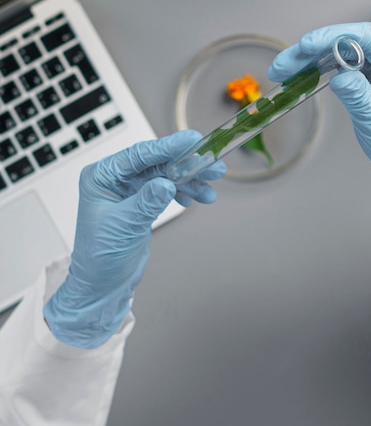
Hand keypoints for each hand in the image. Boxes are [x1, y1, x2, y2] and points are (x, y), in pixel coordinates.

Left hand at [44, 131, 225, 348]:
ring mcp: (130, 191)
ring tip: (210, 189)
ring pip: (167, 177)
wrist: (103, 284)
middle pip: (158, 163)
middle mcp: (116, 179)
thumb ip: (146, 202)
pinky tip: (196, 199)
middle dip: (187, 165)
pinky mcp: (142, 203)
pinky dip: (184, 193)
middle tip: (214, 165)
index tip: (193, 140)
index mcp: (102, 177)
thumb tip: (166, 183)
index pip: (140, 155)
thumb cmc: (101, 257)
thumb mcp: (124, 226)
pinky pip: (168, 190)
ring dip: (190, 182)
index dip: (169, 146)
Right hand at [268, 22, 370, 226]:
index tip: (307, 45)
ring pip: (340, 51)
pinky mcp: (370, 73)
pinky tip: (297, 74)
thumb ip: (360, 98)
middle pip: (348, 41)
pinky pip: (340, 63)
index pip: (369, 39)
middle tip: (282, 65)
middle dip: (312, 50)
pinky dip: (318, 68)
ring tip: (281, 70)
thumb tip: (338, 77)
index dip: (335, 37)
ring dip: (310, 59)